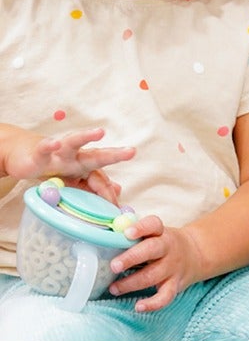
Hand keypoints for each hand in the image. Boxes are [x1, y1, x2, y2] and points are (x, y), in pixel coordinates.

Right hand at [2, 125, 134, 204]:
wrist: (26, 155)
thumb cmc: (54, 168)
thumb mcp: (74, 180)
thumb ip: (94, 185)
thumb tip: (117, 189)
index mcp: (85, 167)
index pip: (101, 181)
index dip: (108, 194)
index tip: (116, 209)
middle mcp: (76, 158)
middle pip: (97, 157)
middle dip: (114, 155)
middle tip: (131, 152)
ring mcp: (58, 154)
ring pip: (73, 142)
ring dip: (86, 136)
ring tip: (100, 132)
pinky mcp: (39, 153)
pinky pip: (44, 149)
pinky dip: (49, 146)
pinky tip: (55, 143)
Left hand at [108, 215, 203, 312]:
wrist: (194, 253)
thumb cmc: (164, 243)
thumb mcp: (155, 233)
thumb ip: (135, 233)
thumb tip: (109, 233)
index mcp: (161, 232)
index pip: (153, 225)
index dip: (140, 228)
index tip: (126, 233)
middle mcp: (168, 248)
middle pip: (151, 250)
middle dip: (131, 258)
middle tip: (114, 266)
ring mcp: (172, 268)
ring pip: (151, 276)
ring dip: (130, 284)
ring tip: (113, 288)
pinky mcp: (175, 285)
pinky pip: (165, 297)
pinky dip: (152, 304)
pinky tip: (138, 307)